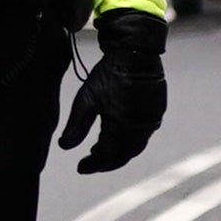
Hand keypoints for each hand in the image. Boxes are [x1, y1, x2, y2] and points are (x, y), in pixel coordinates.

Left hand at [59, 10, 167, 173]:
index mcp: (122, 127)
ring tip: (99, 150)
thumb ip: (76, 126)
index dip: (94, 164)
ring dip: (118, 152)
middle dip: (106, 162)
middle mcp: (141, 128)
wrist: (137, 52)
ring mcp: (151, 121)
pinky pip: (142, 134)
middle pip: (123, 155)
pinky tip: (116, 135)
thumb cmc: (110, 74)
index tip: (80, 168)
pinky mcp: (156, 113)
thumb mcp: (87, 99)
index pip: (107, 155)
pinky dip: (128, 140)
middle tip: (90, 163)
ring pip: (134, 146)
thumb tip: (64, 147)